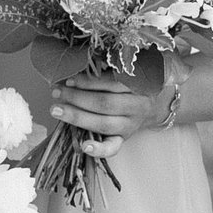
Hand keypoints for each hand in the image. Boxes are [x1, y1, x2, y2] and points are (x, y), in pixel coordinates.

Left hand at [44, 61, 182, 142]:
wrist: (156, 105)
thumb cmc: (135, 83)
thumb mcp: (130, 71)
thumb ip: (109, 67)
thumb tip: (77, 63)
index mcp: (139, 85)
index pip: (112, 83)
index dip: (88, 82)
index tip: (68, 79)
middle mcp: (137, 106)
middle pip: (105, 103)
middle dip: (77, 98)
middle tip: (56, 92)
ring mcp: (131, 124)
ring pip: (104, 123)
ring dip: (77, 117)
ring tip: (56, 110)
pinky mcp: (125, 139)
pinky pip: (113, 147)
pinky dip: (98, 149)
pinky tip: (83, 146)